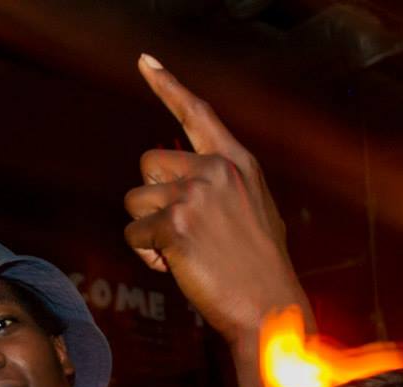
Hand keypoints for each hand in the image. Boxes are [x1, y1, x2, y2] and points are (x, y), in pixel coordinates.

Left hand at [124, 55, 307, 343]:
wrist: (268, 308)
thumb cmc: (258, 269)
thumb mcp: (253, 212)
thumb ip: (220, 187)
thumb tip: (177, 186)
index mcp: (236, 163)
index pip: (197, 113)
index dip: (167, 86)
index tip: (144, 62)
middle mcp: (215, 169)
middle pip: (147, 165)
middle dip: (151, 201)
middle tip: (182, 233)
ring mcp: (195, 194)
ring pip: (135, 202)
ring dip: (146, 232)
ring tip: (182, 254)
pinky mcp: (174, 223)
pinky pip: (134, 234)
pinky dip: (146, 255)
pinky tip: (176, 267)